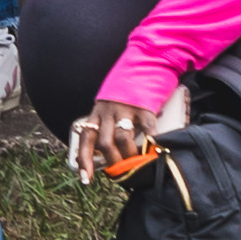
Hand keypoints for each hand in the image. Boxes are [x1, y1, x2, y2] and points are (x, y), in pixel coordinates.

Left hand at [67, 69, 190, 180]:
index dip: (84, 160)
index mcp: (98, 111)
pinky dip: (151, 141)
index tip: (86, 180)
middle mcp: (108, 109)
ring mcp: (126, 107)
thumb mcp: (113, 104)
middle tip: (121, 173)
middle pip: (104, 142)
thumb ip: (111, 123)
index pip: (85, 138)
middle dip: (112, 162)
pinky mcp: (145, 105)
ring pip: (122, 138)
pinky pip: (147, 127)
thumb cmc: (130, 86)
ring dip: (130, 156)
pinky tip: (155, 150)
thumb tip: (116, 153)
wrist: (148, 59)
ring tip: (138, 165)